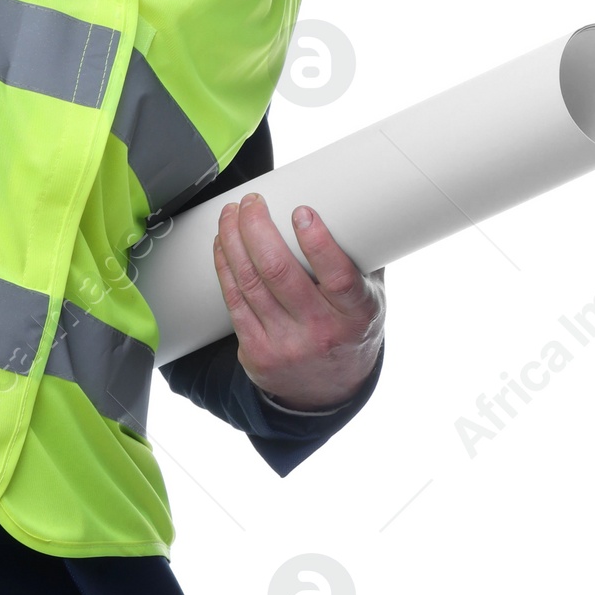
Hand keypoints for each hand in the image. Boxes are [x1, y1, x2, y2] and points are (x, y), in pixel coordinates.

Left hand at [213, 192, 384, 411]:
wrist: (332, 392)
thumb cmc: (350, 328)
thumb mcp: (372, 298)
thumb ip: (364, 257)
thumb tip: (354, 201)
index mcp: (356, 314)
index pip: (338, 276)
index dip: (317, 241)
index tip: (300, 210)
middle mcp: (321, 332)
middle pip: (278, 272)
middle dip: (256, 227)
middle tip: (251, 201)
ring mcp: (286, 346)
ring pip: (249, 282)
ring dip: (233, 239)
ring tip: (230, 214)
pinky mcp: (258, 354)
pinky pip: (234, 301)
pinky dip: (224, 266)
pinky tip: (222, 245)